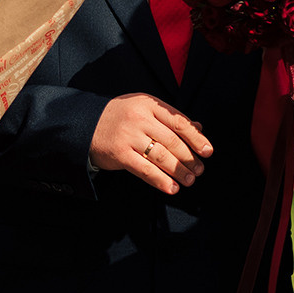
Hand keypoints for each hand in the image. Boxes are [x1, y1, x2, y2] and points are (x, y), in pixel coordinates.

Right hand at [89, 94, 211, 194]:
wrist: (85, 124)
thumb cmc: (120, 117)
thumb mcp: (144, 109)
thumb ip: (169, 118)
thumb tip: (199, 127)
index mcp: (148, 104)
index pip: (179, 122)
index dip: (196, 138)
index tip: (208, 151)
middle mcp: (139, 118)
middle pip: (172, 141)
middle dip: (189, 158)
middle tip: (198, 170)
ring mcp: (129, 136)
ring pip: (161, 156)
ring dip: (178, 171)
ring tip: (189, 180)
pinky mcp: (120, 154)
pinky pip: (145, 170)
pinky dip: (160, 180)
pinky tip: (171, 187)